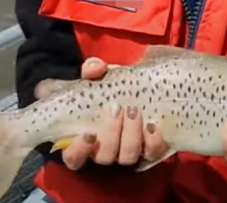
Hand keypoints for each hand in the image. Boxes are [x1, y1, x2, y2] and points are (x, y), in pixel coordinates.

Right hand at [39, 57, 169, 170]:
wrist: (146, 83)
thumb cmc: (114, 84)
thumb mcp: (102, 75)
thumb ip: (93, 70)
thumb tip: (94, 68)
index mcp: (86, 137)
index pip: (73, 157)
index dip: (78, 151)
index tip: (88, 134)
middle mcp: (106, 149)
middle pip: (104, 156)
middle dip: (110, 133)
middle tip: (116, 108)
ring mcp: (129, 151)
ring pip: (127, 157)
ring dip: (130, 135)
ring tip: (134, 110)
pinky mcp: (151, 149)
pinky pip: (151, 153)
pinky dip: (152, 141)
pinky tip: (152, 126)